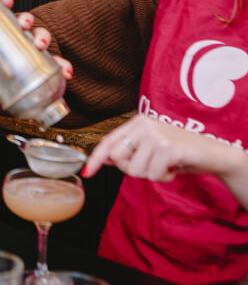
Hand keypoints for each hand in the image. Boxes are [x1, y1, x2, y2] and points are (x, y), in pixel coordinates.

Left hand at [0, 0, 71, 97]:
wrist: (1, 89)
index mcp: (4, 32)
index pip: (5, 15)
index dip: (6, 5)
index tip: (8, 1)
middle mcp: (21, 37)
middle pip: (27, 22)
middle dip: (27, 20)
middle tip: (23, 25)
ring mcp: (35, 49)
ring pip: (43, 37)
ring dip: (44, 39)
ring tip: (41, 46)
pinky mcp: (47, 66)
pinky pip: (58, 64)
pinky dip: (64, 67)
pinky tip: (67, 73)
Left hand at [83, 114, 237, 181]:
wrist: (212, 153)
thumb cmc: (179, 152)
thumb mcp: (150, 149)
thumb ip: (128, 151)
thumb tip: (103, 159)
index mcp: (136, 123)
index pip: (108, 142)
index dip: (96, 159)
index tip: (86, 173)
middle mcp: (143, 125)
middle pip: (118, 159)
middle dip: (132, 169)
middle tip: (152, 165)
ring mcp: (156, 135)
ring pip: (135, 170)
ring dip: (151, 175)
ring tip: (166, 165)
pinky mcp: (168, 148)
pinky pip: (153, 174)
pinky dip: (164, 177)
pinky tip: (174, 168)